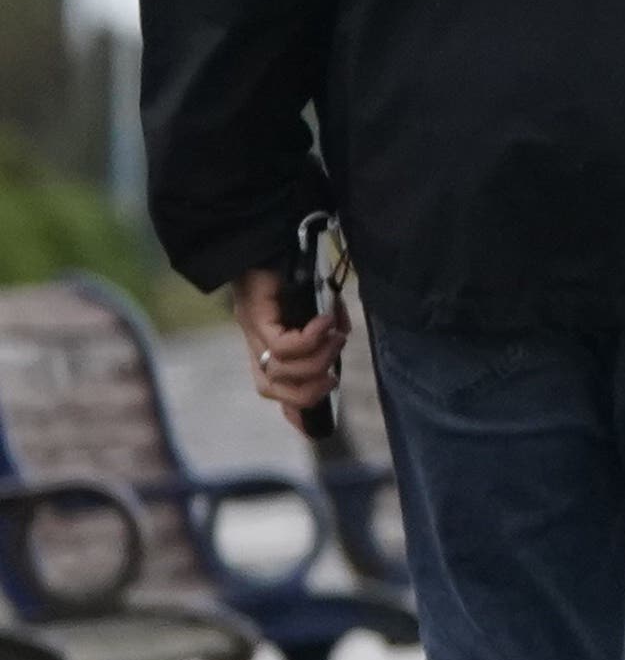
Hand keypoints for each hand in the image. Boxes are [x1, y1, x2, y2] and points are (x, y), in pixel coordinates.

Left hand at [234, 265, 345, 434]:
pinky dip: (310, 340)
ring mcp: (251, 327)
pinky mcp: (254, 314)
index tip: (316, 426)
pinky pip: (282, 344)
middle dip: (307, 393)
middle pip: (270, 388)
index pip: (272, 387)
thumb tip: (339, 340)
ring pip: (278, 370)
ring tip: (336, 341)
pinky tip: (327, 323)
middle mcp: (254, 339)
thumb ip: (327, 328)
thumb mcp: (319, 305)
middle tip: (334, 377)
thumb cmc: (294, 265)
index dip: (293, 410)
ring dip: (315, 363)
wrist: (269, 233)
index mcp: (266, 341)